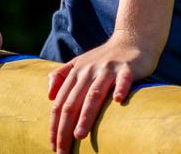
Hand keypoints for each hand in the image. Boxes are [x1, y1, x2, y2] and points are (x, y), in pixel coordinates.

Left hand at [45, 33, 158, 151]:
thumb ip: (61, 76)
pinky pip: (124, 80)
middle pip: (72, 102)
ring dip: (86, 115)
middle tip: (63, 151)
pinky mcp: (128, 68)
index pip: (60, 103)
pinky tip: (118, 101)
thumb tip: (48, 96)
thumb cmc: (104, 58)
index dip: (54, 125)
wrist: (132, 38)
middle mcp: (88, 71)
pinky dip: (121, 89)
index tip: (53, 146)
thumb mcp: (79, 63)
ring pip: (93, 94)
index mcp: (76, 73)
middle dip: (65, 128)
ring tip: (79, 135)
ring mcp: (108, 69)